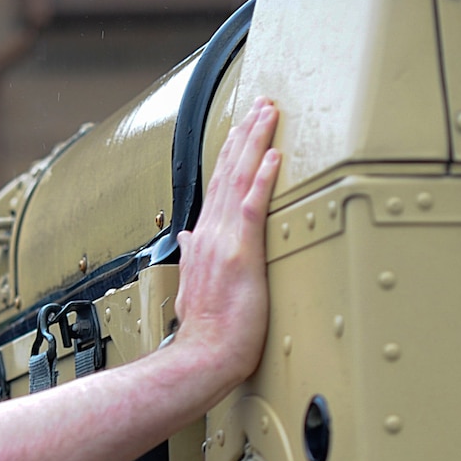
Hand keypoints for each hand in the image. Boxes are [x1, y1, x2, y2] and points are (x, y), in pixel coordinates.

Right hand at [171, 99, 282, 395]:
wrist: (201, 357)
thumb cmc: (205, 332)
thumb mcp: (195, 286)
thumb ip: (194, 256)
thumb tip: (188, 237)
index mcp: (202, 241)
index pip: (216, 186)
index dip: (229, 153)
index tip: (241, 127)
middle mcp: (210, 235)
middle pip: (228, 172)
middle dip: (245, 134)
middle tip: (261, 102)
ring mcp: (224, 243)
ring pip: (239, 181)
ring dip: (255, 143)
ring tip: (268, 113)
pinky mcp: (241, 255)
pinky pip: (252, 208)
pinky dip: (261, 180)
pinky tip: (273, 156)